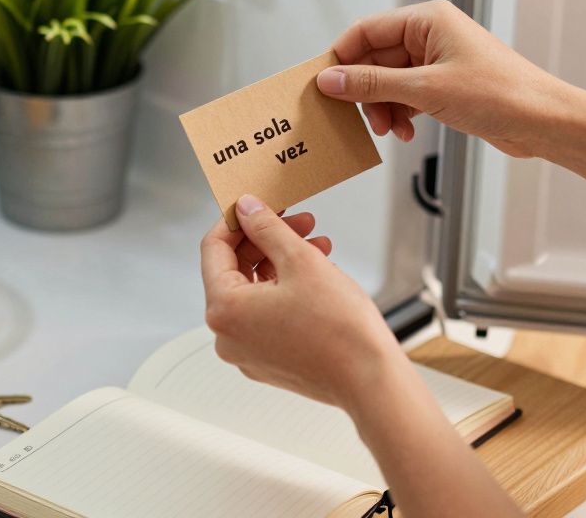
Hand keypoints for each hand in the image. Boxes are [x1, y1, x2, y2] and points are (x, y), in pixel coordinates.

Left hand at [200, 194, 407, 410]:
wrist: (371, 380)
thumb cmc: (339, 330)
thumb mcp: (300, 260)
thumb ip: (267, 228)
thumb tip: (247, 209)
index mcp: (224, 310)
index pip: (214, 249)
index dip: (237, 220)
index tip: (257, 205)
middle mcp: (227, 336)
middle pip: (235, 270)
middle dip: (267, 240)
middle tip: (298, 220)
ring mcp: (247, 352)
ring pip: (254, 291)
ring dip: (282, 262)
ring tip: (317, 245)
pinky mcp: (269, 360)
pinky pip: (267, 315)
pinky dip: (286, 290)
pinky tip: (316, 274)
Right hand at [315, 0, 574, 157]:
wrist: (542, 121)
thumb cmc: (501, 94)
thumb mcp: (425, 89)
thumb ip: (372, 84)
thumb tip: (331, 80)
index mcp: (427, 19)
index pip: (366, 31)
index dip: (341, 59)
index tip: (324, 86)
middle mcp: (431, 34)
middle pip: (374, 58)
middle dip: (365, 92)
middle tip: (361, 118)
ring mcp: (438, 60)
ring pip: (389, 81)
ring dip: (383, 107)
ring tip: (389, 129)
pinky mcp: (445, 84)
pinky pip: (407, 95)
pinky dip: (401, 113)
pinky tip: (405, 131)